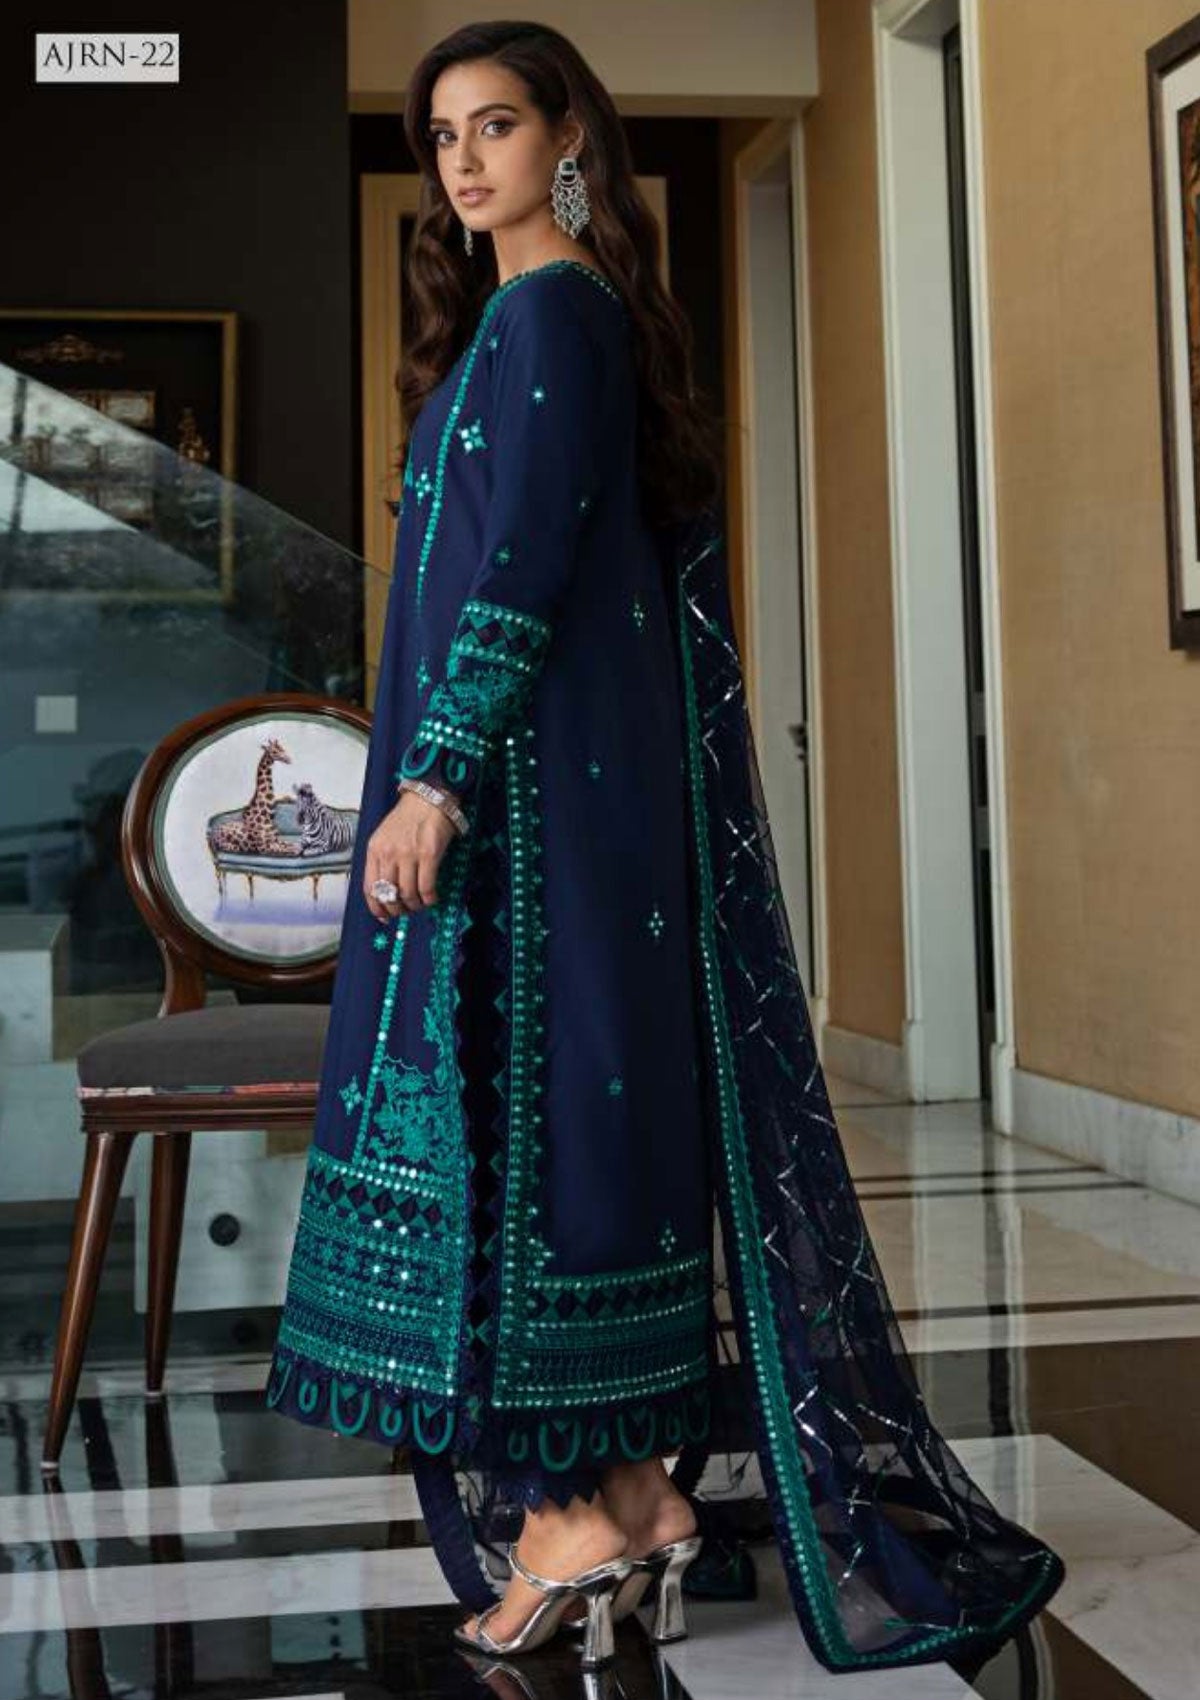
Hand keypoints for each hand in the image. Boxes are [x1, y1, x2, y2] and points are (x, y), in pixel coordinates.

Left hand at [363, 789, 459, 918]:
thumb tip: (386, 891)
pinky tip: (432, 897)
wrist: (429, 798)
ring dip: (415, 905)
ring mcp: (408, 854)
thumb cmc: (408, 818)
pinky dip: (430, 898)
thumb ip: (382, 861)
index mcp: (374, 850)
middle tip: (406, 910)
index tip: (384, 916)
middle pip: (389, 895)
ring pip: (408, 894)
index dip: (376, 907)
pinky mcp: (429, 855)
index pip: (369, 888)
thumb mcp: (384, 837)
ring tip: (420, 903)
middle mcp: (388, 853)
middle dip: (397, 909)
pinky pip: (426, 887)